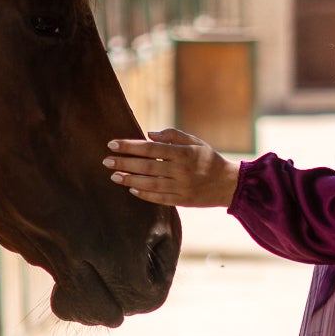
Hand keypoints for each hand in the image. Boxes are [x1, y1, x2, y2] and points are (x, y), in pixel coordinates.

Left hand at [104, 128, 239, 207]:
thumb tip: (149, 134)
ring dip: (129, 179)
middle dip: (124, 163)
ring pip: (149, 183)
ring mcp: (181, 187)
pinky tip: (131, 189)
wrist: (228, 184)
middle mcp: (180, 170)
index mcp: (183, 153)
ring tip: (113, 176)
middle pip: (146, 166)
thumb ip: (173, 136)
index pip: (150, 148)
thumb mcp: (195, 142)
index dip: (129, 146)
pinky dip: (144, 194)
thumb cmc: (209, 159)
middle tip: (106, 161)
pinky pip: (159, 198)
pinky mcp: (182, 201)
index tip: (112, 144)